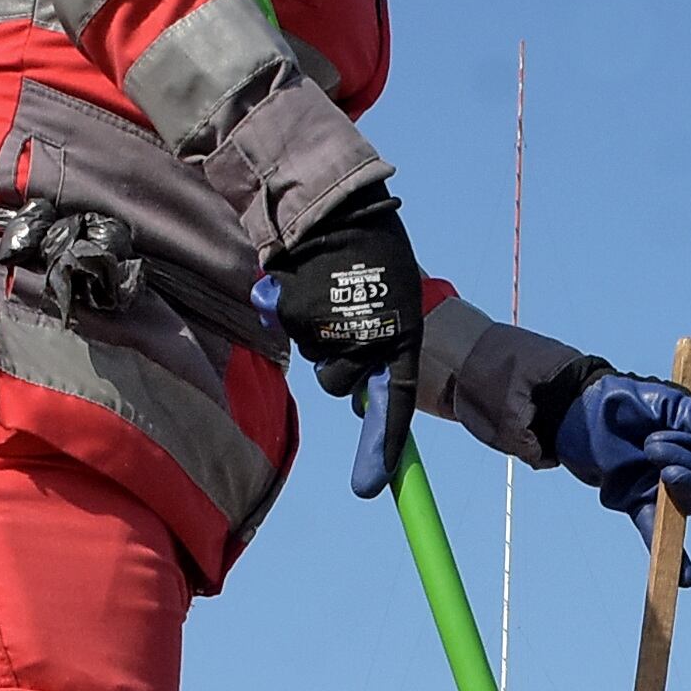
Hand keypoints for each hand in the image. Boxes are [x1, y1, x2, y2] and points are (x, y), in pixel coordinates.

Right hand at [261, 191, 427, 496]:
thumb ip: (384, 341)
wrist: (334, 203)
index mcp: (402, 334)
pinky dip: (293, 312)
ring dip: (318, 334)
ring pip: (315, 358)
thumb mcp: (396, 295)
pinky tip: (305, 280)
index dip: (382, 445)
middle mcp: (367, 338)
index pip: (396, 401)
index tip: (370, 486)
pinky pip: (289, 332)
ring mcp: (328, 328)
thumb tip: (366, 393)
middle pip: (342, 385)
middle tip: (345, 319)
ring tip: (329, 289)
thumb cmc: (372, 250)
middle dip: (339, 363)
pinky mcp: (293, 315)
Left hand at [548, 370, 690, 580]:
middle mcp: (688, 466)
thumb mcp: (667, 403)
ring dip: (680, 484)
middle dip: (685, 455)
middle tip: (651, 442)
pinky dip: (675, 560)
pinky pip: (660, 538)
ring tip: (656, 465)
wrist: (576, 413)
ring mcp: (664, 489)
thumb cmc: (624, 402)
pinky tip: (688, 581)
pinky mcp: (638, 506)